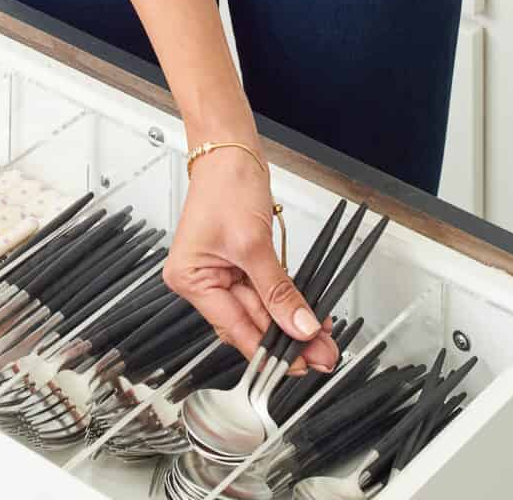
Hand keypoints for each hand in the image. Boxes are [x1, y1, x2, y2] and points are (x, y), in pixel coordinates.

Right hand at [164, 147, 338, 374]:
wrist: (231, 148)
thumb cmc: (225, 184)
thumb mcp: (254, 244)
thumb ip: (278, 291)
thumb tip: (299, 328)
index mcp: (190, 278)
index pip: (234, 328)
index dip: (270, 351)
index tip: (301, 364)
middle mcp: (201, 279)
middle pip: (249, 322)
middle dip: (287, 338)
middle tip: (322, 353)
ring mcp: (220, 272)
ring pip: (261, 310)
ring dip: (291, 322)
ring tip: (323, 338)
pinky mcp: (239, 263)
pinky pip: (264, 292)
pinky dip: (286, 302)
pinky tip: (309, 314)